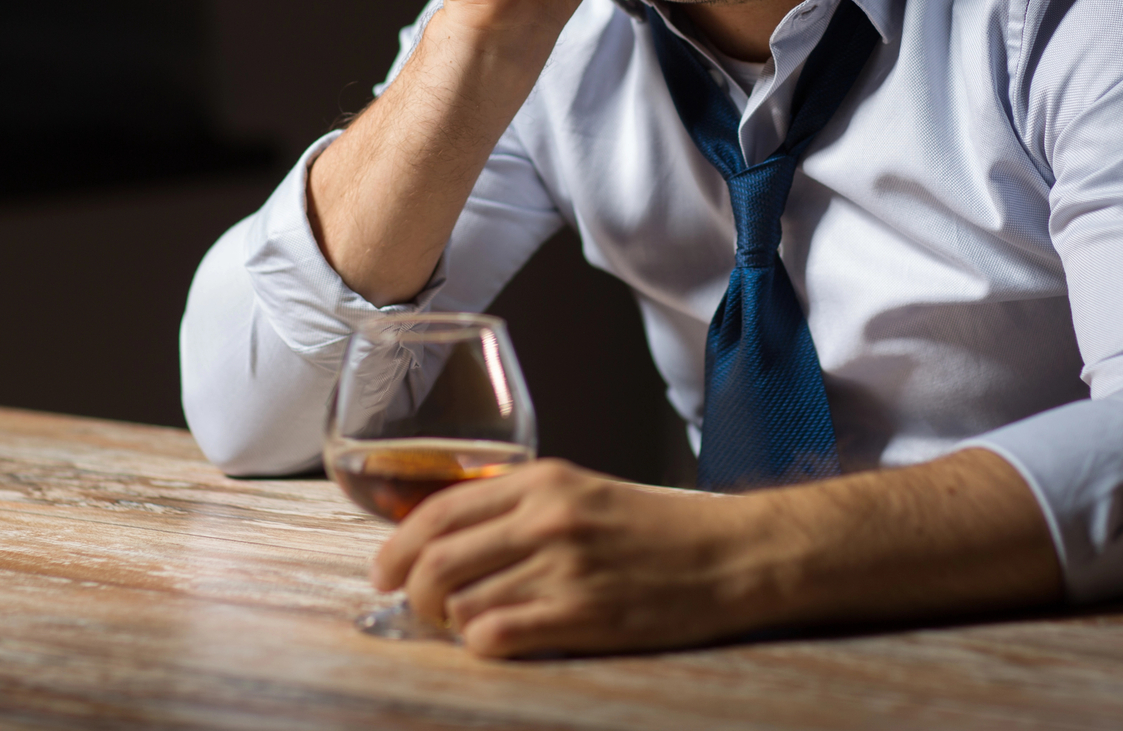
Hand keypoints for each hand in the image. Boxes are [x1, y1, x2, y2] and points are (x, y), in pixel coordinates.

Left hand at [370, 449, 1063, 657]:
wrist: (734, 556)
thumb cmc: (661, 529)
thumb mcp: (588, 493)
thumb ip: (525, 506)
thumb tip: (456, 539)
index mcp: (544, 478)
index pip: (441, 507)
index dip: (398, 544)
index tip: (388, 570)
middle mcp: (546, 517)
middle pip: (436, 556)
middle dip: (411, 592)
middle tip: (414, 610)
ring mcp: (562, 567)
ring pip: (459, 600)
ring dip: (446, 623)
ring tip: (461, 627)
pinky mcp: (582, 615)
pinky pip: (496, 634)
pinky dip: (480, 644)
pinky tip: (495, 642)